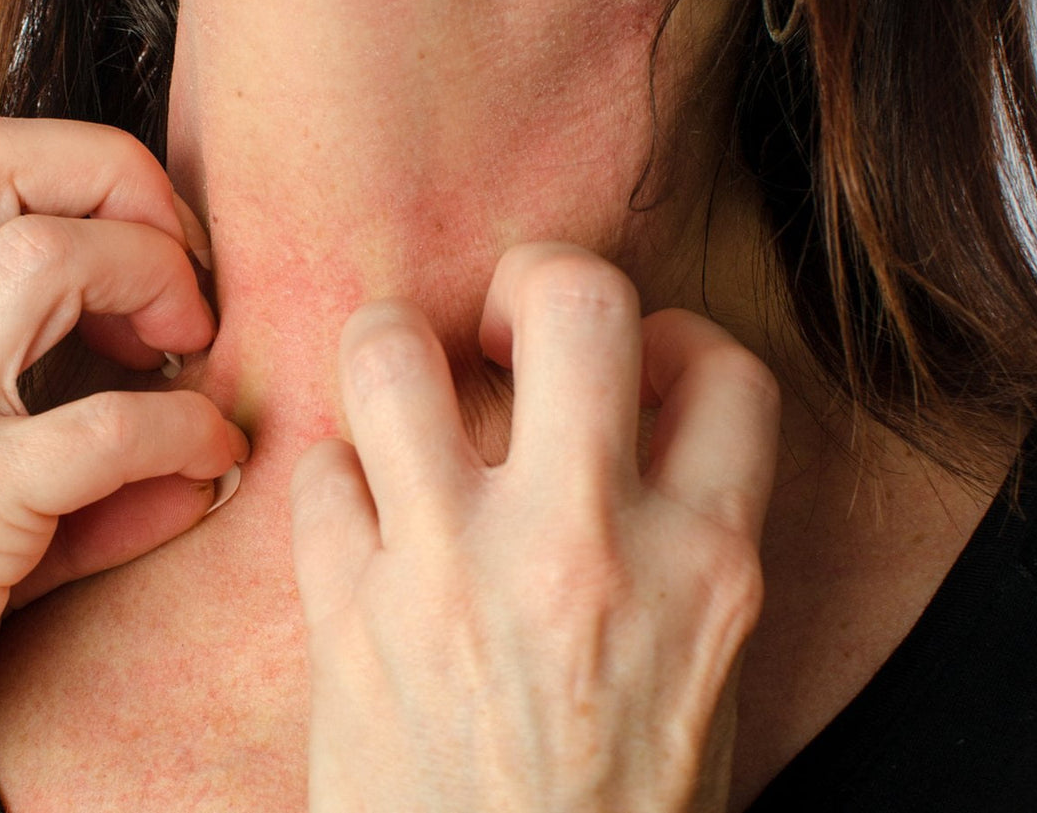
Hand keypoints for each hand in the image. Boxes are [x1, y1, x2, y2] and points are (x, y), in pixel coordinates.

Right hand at [0, 117, 246, 811]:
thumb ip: (53, 454)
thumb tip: (198, 455)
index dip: (86, 168)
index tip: (151, 242)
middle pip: (0, 167)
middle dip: (128, 189)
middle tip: (186, 280)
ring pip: (50, 262)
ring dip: (157, 285)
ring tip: (191, 355)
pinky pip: (109, 426)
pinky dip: (189, 429)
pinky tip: (210, 462)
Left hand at [292, 243, 778, 811]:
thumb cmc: (613, 806)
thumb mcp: (704, 672)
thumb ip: (688, 538)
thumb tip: (636, 416)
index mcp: (705, 567)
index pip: (721, 369)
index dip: (674, 341)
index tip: (634, 370)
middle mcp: (584, 548)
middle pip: (572, 300)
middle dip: (534, 277)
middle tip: (506, 322)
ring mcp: (452, 574)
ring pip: (390, 352)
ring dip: (390, 346)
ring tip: (400, 387)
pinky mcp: (348, 617)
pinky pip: (315, 473)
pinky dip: (331, 479)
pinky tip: (356, 517)